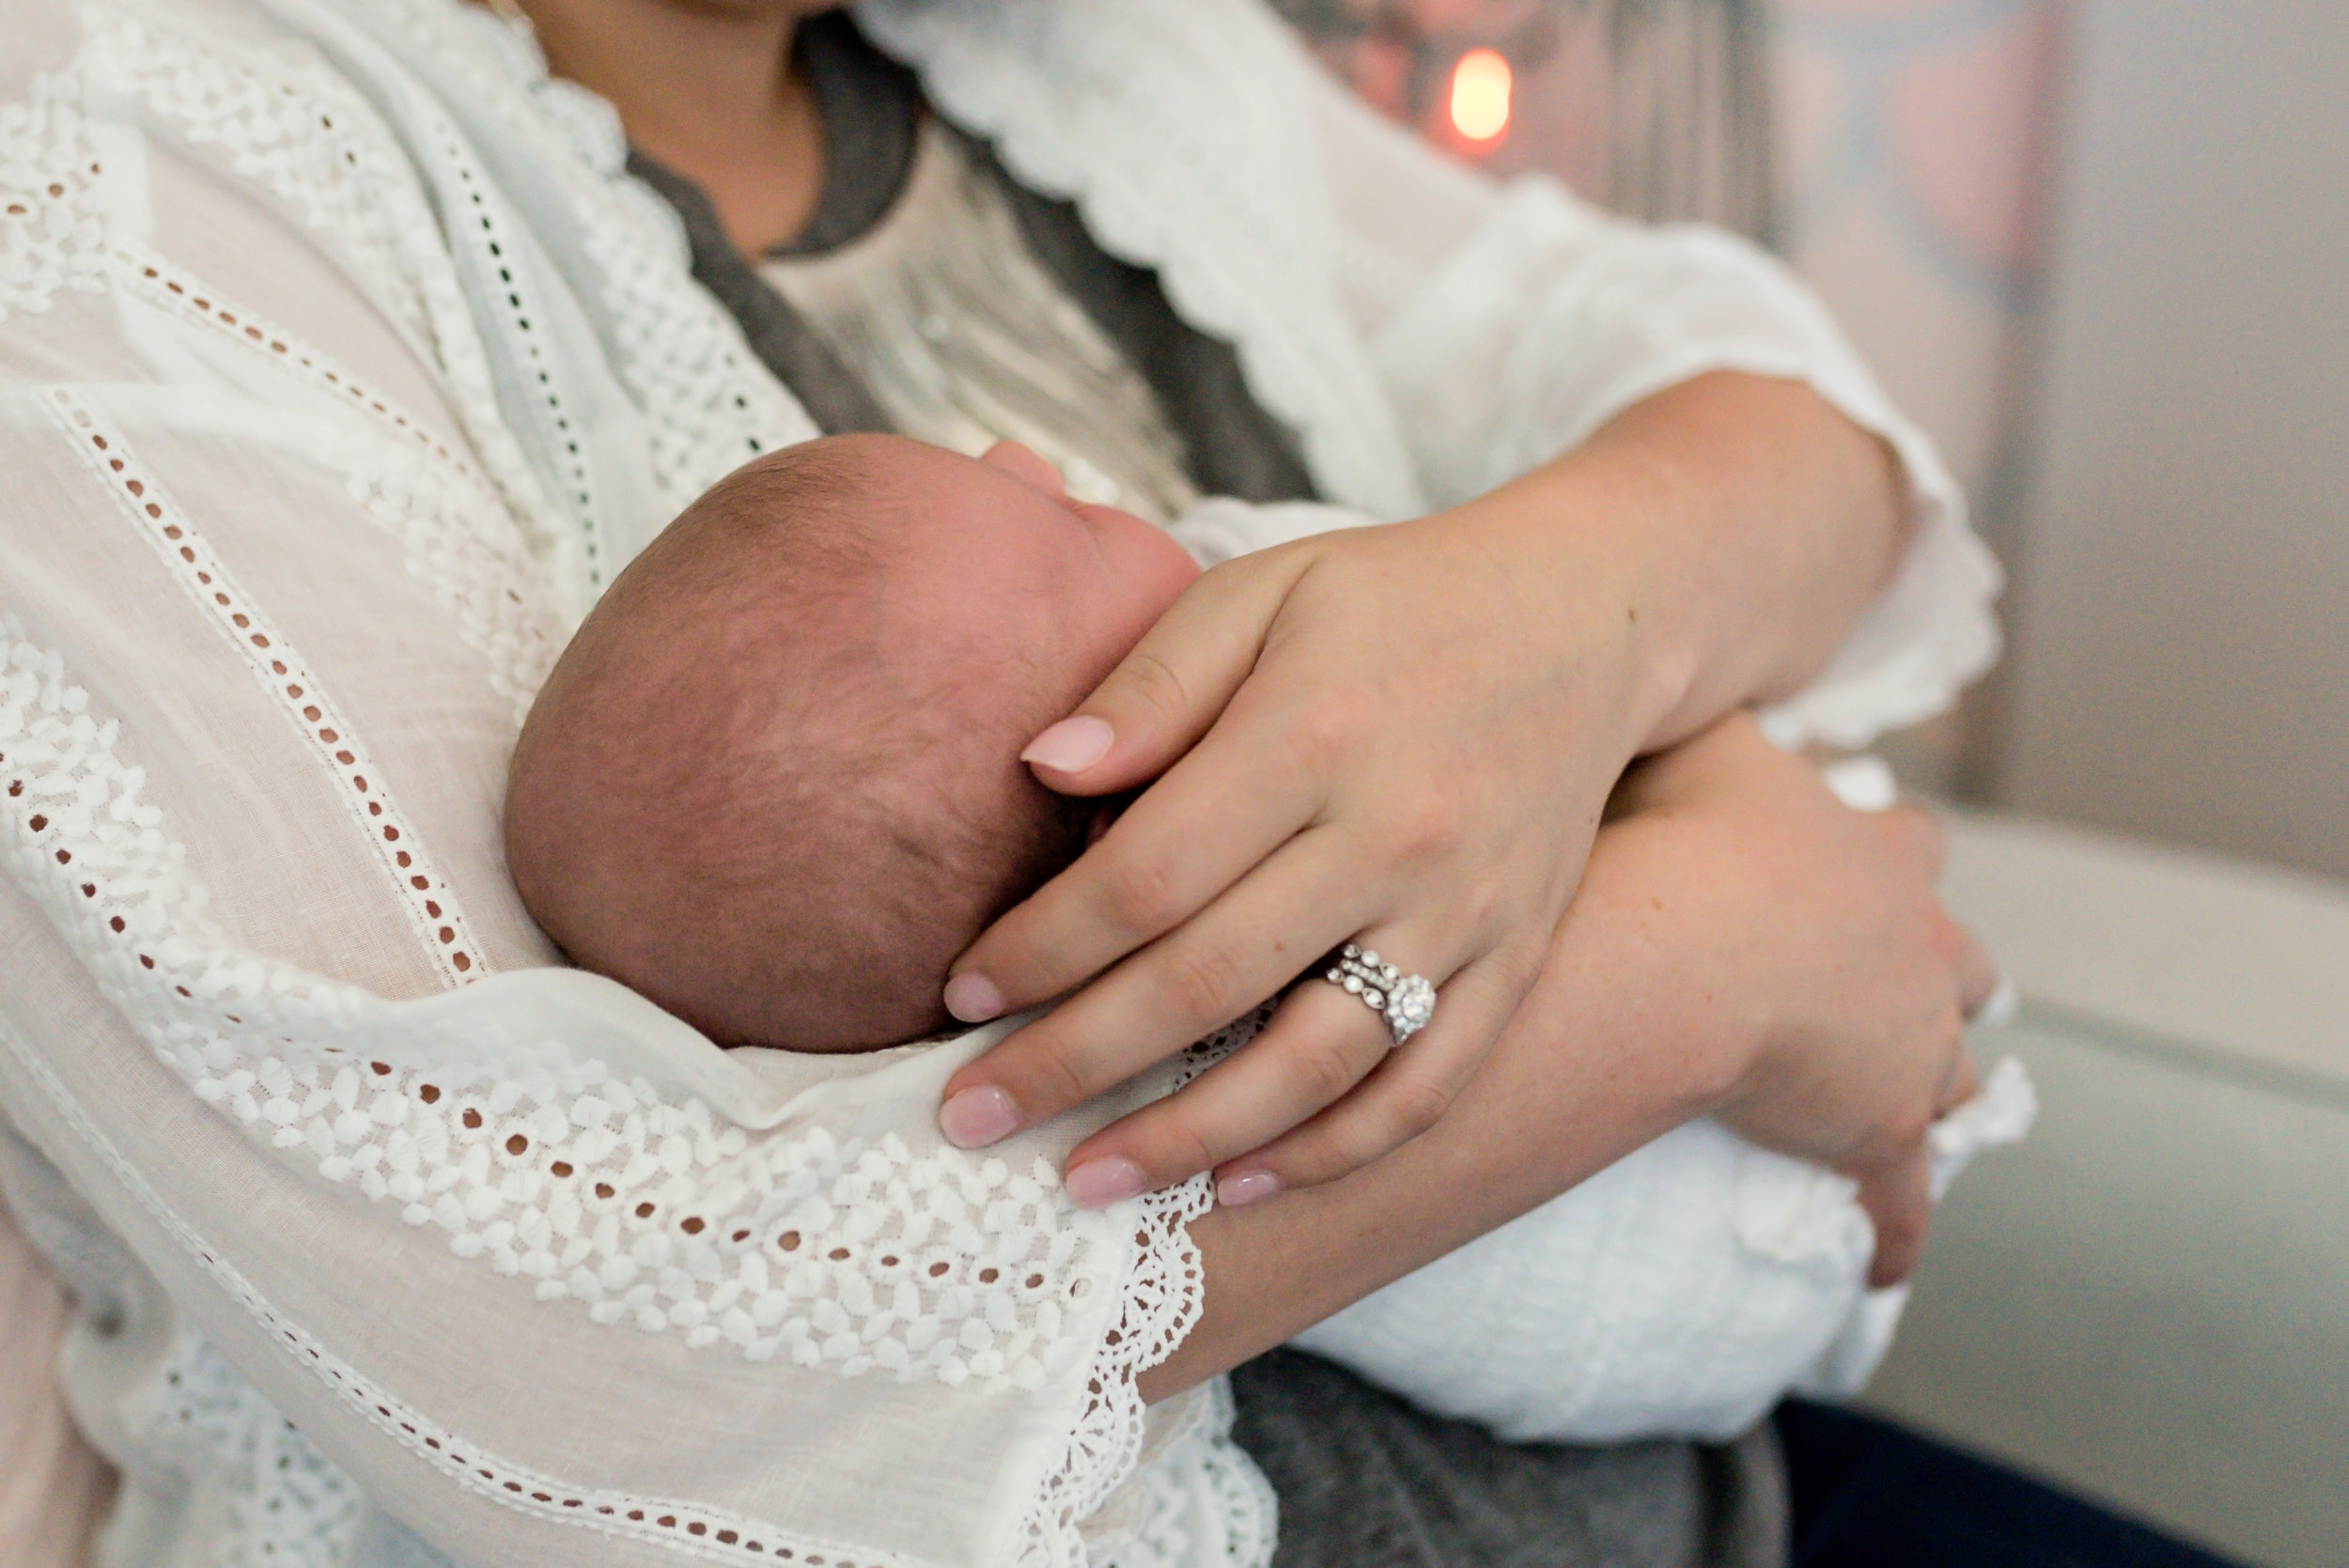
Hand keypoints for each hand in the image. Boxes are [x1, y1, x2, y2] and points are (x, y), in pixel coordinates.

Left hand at [933, 503, 1675, 1206]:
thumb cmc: (1392, 600)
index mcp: (1312, 733)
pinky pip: (1425, 1085)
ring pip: (1315, 1063)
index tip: (960, 991)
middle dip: (1073, 1063)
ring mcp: (1465, 912)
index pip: (1147, 875)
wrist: (1587, 617)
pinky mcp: (1514, 959)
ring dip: (1188, 1137)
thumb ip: (1152, 681)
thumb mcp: (1263, 591)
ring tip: (1084, 1183)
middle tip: (969, 1117)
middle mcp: (1394, 835)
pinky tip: (1239, 1181)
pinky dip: (1334, 1150)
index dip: (1042, 945)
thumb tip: (1040, 771)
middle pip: (1208, 983)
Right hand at [1608, 716, 1998, 1284]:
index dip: (1886, 858)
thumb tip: (1668, 664)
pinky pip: (1905, 1195)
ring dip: (1935, 1085)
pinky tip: (1885, 1261)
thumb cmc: (1679, 838)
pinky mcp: (1885, 1128)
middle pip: (1959, 961)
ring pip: (1955, 1071)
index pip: (1909, 845)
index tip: (1855, 867)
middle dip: (1934, 972)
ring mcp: (1911, 1042)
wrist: (1680, 949)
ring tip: (1908, 1106)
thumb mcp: (1692, 737)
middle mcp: (1919, 943)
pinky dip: (1898, 1227)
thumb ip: (1697, 705)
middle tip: (1887, 991)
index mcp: (1877, 854)